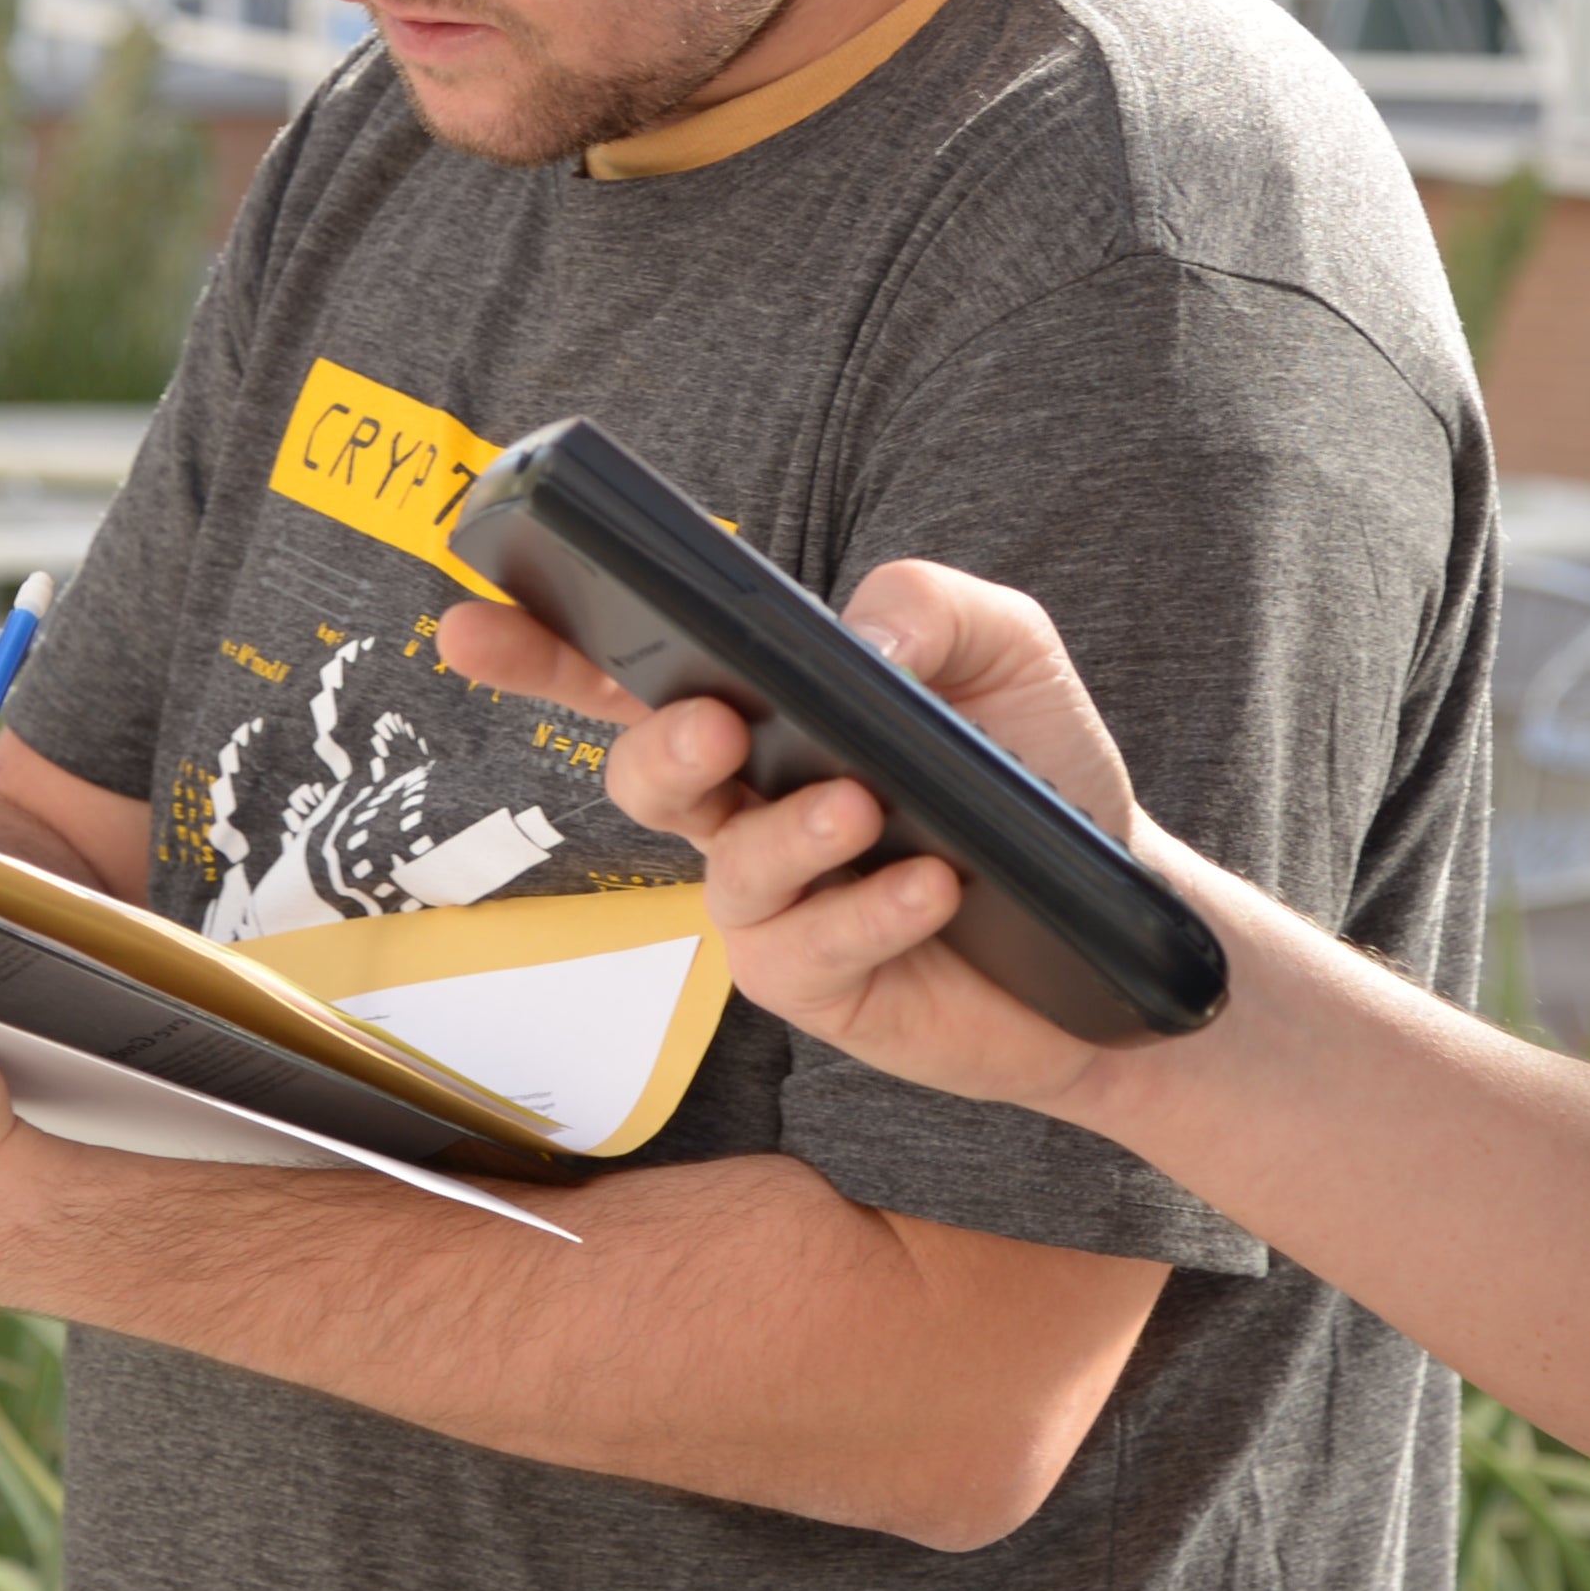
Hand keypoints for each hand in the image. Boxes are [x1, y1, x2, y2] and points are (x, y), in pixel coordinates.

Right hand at [433, 560, 1188, 1117]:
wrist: (1121, 916)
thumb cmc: (1034, 769)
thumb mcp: (1005, 651)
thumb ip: (927, 607)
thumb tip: (857, 641)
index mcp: (757, 713)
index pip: (624, 675)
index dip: (537, 650)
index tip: (467, 621)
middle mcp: (741, 808)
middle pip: (643, 771)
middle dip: (662, 747)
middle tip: (716, 723)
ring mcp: (770, 902)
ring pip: (726, 867)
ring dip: (790, 831)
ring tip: (865, 806)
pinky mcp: (817, 983)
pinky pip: (811, 948)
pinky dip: (871, 910)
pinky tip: (933, 882)